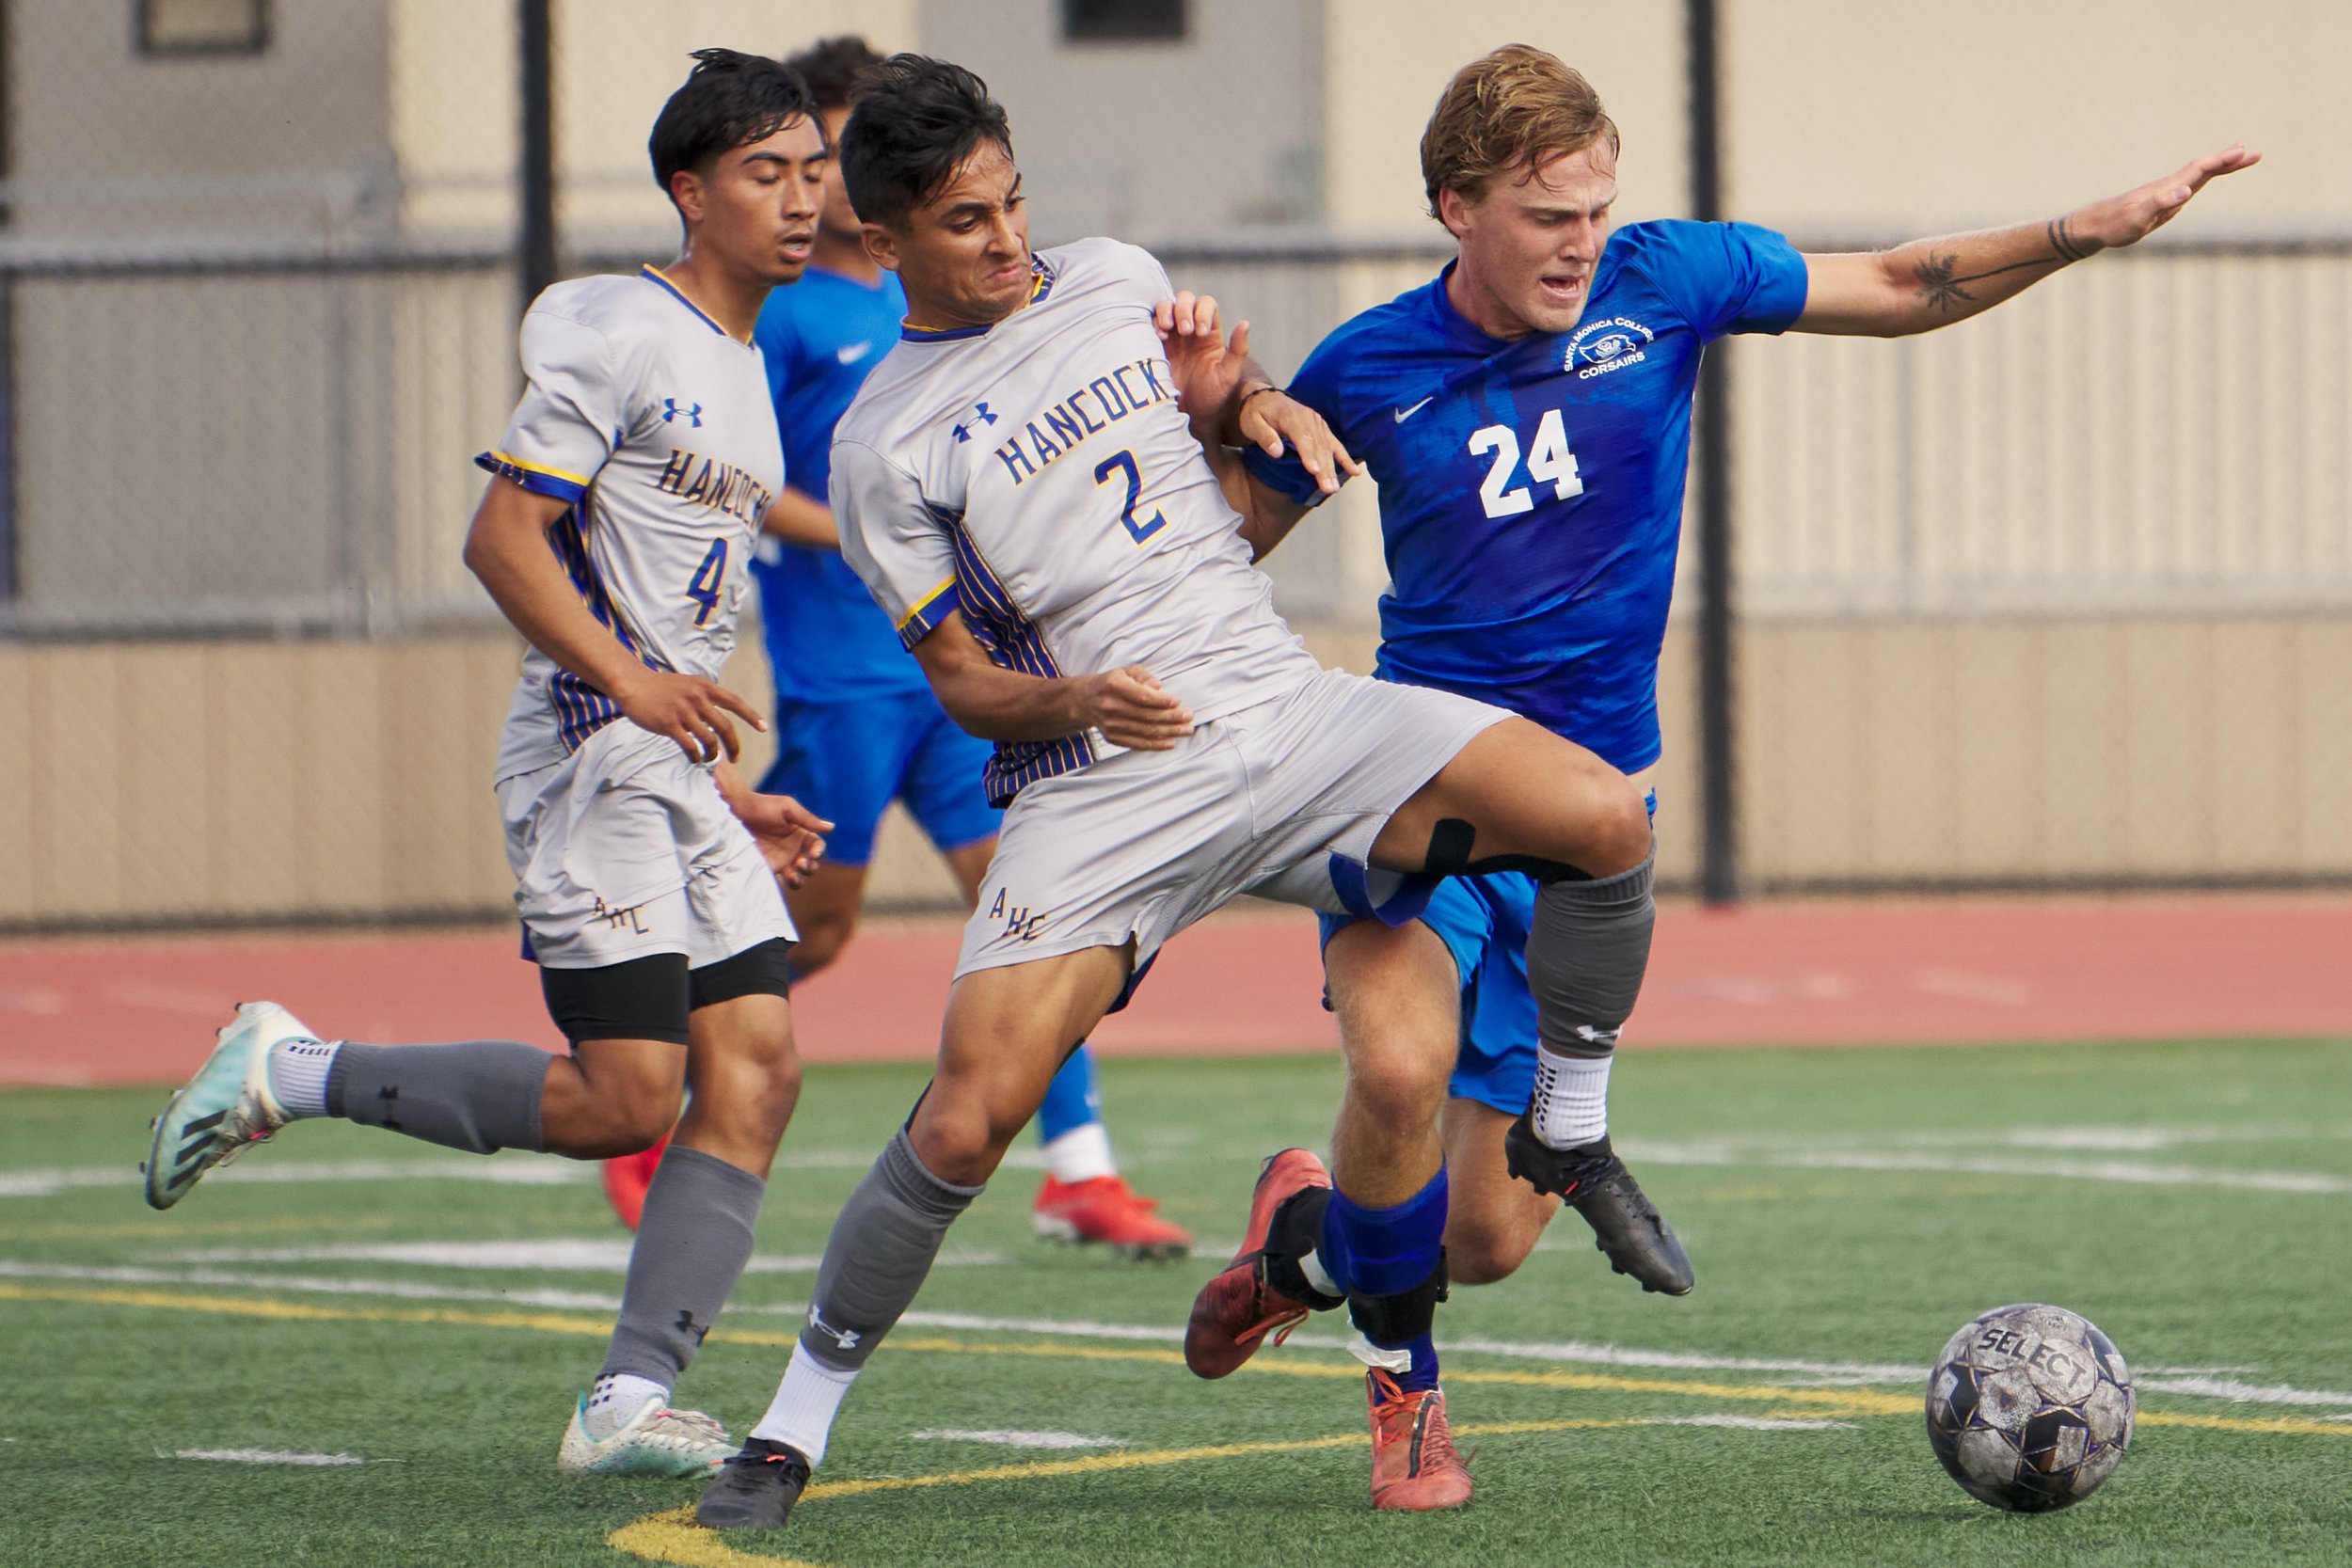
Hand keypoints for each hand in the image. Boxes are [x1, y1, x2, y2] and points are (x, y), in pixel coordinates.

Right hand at [612, 668, 764, 762]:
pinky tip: (695, 758)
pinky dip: (696, 756)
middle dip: (734, 746)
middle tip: (736, 758)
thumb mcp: (688, 684)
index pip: (735, 702)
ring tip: (710, 759)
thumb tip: (719, 714)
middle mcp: (698, 698)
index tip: (763, 728)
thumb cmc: (661, 687)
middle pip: (725, 727)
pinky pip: (690, 746)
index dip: (751, 716)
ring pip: (709, 739)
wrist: (633, 683)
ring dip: (713, 754)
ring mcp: (684, 712)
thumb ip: (705, 696)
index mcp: (705, 687)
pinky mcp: (669, 724)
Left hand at [729, 790, 832, 887]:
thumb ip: (808, 819)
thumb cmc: (762, 806)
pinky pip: (780, 881)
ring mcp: (780, 860)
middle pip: (811, 865)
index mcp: (800, 834)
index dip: (818, 851)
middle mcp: (792, 849)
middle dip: (810, 867)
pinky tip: (782, 877)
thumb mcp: (787, 808)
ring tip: (792, 874)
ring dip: (799, 879)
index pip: (817, 846)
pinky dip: (784, 883)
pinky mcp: (767, 868)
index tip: (813, 852)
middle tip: (800, 862)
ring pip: (798, 877)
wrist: (735, 813)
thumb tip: (832, 827)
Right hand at [1076, 665, 1193, 750]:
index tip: (1178, 702)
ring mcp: (1111, 724)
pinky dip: (1156, 745)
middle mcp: (1110, 706)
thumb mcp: (1126, 671)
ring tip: (1186, 730)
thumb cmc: (1112, 683)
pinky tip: (1171, 742)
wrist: (1085, 701)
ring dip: (1169, 732)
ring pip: (1145, 731)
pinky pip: (1138, 744)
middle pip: (1146, 716)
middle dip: (1171, 718)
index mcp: (1114, 685)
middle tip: (1189, 717)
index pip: (1142, 696)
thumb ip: (1143, 676)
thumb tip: (1158, 687)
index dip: (1161, 701)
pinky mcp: (1113, 737)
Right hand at [1154, 290, 1246, 418]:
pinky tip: (1159, 337)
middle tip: (1184, 331)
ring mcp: (1172, 335)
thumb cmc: (1211, 396)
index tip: (1201, 334)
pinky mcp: (1156, 344)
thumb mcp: (1228, 376)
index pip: (1207, 305)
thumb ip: (1238, 351)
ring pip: (1167, 305)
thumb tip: (1245, 323)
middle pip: (1186, 299)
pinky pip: (1152, 322)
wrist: (1188, 415)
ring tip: (1167, 330)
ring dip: (1166, 311)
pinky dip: (1154, 323)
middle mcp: (1191, 329)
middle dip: (1184, 309)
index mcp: (1210, 333)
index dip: (1203, 312)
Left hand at [1237, 387, 1360, 496]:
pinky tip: (1355, 472)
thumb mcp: (1252, 422)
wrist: (1264, 398)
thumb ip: (1264, 436)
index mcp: (1291, 416)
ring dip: (1333, 469)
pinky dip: (1345, 458)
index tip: (1315, 471)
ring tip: (1334, 488)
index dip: (1309, 454)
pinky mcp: (1322, 428)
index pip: (1302, 437)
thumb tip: (1276, 452)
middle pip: (1318, 446)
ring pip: (1328, 448)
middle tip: (1328, 488)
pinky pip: (1336, 444)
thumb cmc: (1256, 413)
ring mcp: (1318, 423)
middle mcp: (1308, 418)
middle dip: (1324, 468)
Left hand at [2073, 143, 2260, 250]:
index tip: (2244, 153)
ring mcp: (2166, 192)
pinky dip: (2204, 177)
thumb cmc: (2115, 225)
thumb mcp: (2138, 218)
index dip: (2222, 161)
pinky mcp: (2163, 201)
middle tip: (2254, 153)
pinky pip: (2190, 184)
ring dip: (2220, 165)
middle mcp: (2169, 186)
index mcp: (2168, 188)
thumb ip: (2161, 203)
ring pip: (2199, 174)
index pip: (2200, 170)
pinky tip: (2206, 178)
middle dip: (2229, 160)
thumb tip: (2186, 190)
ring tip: (2240, 155)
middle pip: (2204, 168)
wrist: (2095, 226)